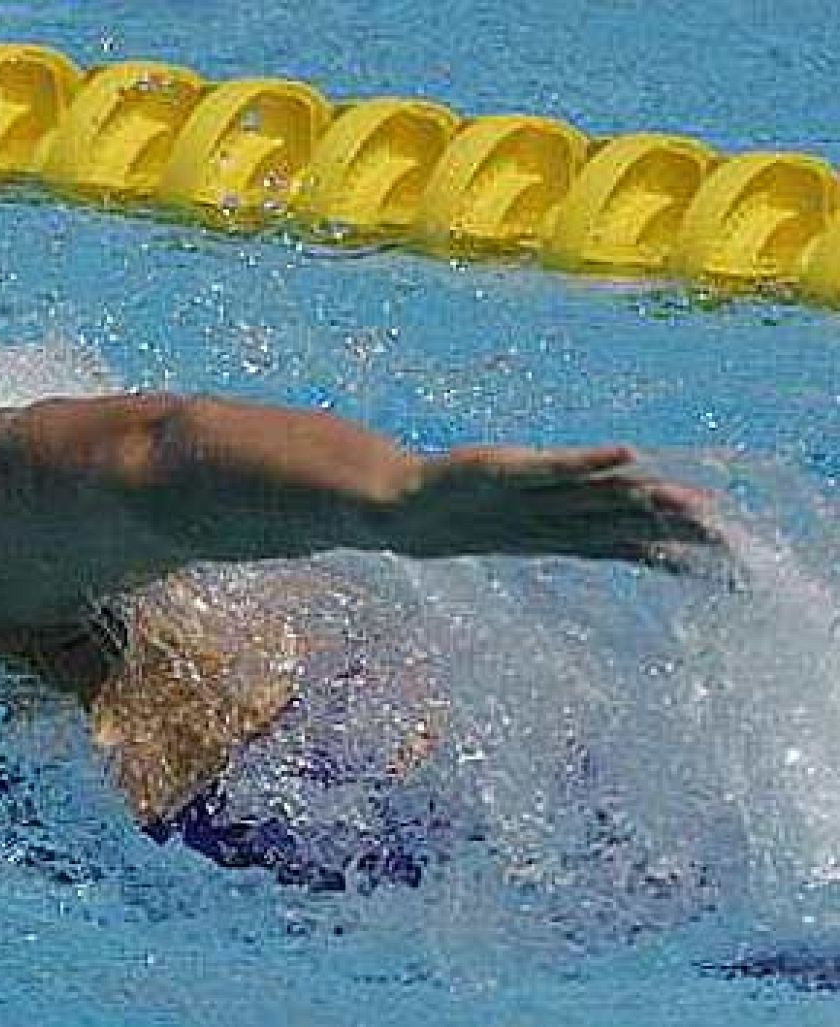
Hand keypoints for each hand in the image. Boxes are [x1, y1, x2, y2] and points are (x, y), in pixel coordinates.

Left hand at [398, 444, 722, 570]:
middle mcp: (555, 521)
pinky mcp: (506, 471)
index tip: (730, 560)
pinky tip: (625, 454)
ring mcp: (530, 497)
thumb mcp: (532, 528)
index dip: (678, 554)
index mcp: (565, 536)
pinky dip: (587, 462)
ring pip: (597, 501)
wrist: (404, 513)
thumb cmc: (471, 518)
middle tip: (730, 539)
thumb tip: (628, 526)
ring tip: (690, 501)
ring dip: (643, 500)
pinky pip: (551, 467)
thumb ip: (585, 527)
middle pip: (625, 525)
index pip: (631, 546)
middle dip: (677, 532)